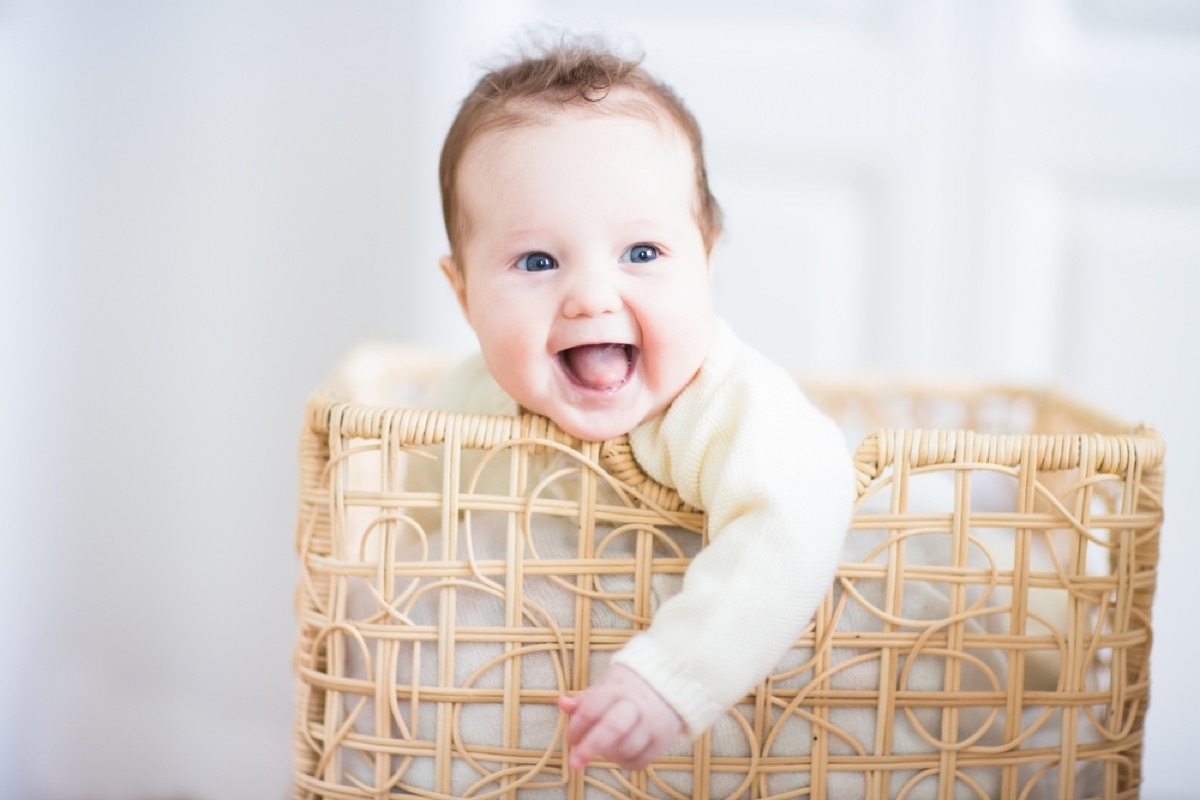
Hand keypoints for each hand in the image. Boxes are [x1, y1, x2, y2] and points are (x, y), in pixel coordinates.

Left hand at [556, 664, 682, 770]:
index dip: (577, 726)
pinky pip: (640, 761)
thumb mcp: (605, 686)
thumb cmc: (627, 688)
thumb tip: (562, 703)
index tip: (570, 740)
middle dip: (591, 747)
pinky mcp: (663, 739)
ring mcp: (652, 722)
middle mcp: (636, 705)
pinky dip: (625, 762)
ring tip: (602, 749)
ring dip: (608, 755)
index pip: (593, 707)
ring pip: (626, 748)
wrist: (669, 683)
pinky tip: (618, 754)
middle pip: (613, 728)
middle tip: (574, 762)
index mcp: (617, 688)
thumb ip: (584, 699)